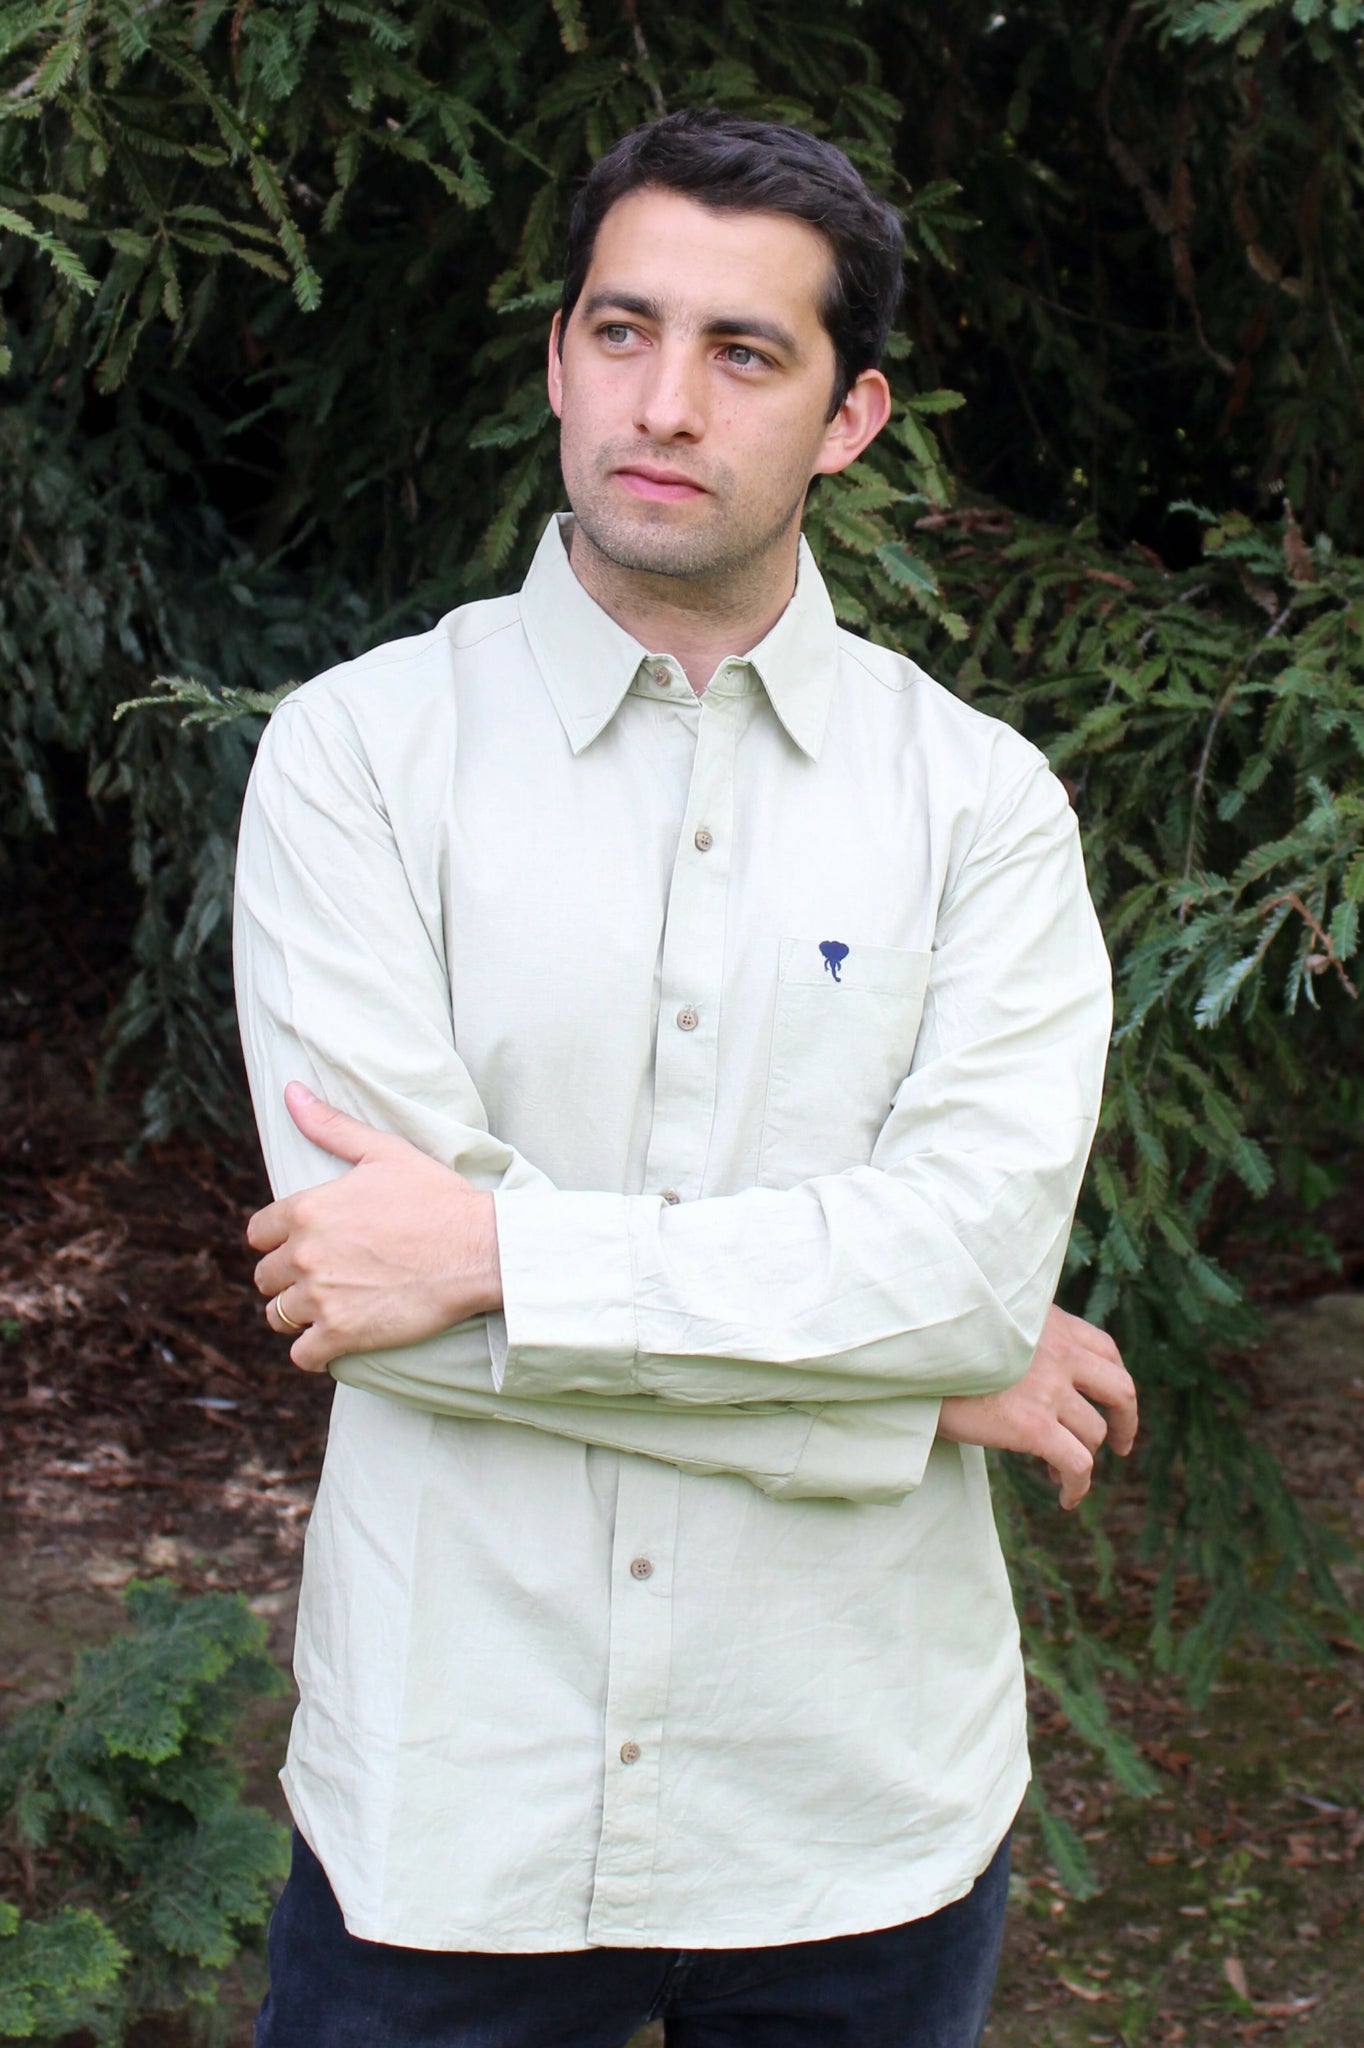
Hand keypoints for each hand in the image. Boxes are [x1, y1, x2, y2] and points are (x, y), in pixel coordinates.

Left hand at [247, 1083, 502, 1371]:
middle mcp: (304, 1254)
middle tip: (325, 1277)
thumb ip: (330, 1126)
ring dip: (298, 1315)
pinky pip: (303, 1354)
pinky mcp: (342, 1334)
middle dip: (289, 1278)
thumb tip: (290, 1092)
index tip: (305, 1245)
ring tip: (329, 1308)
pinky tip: (337, 1339)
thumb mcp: (383, 1153)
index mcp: (306, 1209)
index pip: (258, 1233)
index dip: (278, 1240)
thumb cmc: (437, 1197)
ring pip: (278, 1316)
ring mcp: (321, 1297)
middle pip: (265, 1278)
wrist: (480, 1249)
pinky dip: (315, 1351)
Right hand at [936, 1304, 1136, 1508]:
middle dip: (1126, 1421)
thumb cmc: (934, 1343)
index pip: (1104, 1349)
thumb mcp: (987, 1323)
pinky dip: (1078, 1485)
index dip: (1112, 1379)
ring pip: (1094, 1433)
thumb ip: (1020, 1336)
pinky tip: (1066, 1497)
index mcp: (1048, 1323)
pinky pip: (1078, 1463)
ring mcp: (1048, 1388)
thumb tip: (1029, 1367)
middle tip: (1121, 1444)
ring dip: (1085, 1456)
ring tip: (1058, 1472)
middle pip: (1119, 1389)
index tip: (1109, 1401)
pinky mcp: (1032, 1424)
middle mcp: (1058, 1352)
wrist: (907, 1355)